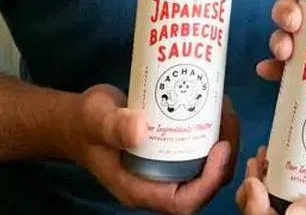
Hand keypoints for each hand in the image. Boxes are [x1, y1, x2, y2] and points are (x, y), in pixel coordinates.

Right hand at [67, 84, 239, 214]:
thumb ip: (114, 127)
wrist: (78, 119)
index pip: (184, 201)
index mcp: (139, 189)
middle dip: (224, 156)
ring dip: (223, 140)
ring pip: (206, 167)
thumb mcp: (96, 120)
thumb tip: (141, 129)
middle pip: (203, 185)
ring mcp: (165, 169)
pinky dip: (213, 131)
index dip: (210, 180)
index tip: (221, 146)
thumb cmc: (84, 124)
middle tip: (227, 118)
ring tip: (224, 107)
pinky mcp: (171, 152)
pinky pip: (200, 150)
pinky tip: (215, 104)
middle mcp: (157, 183)